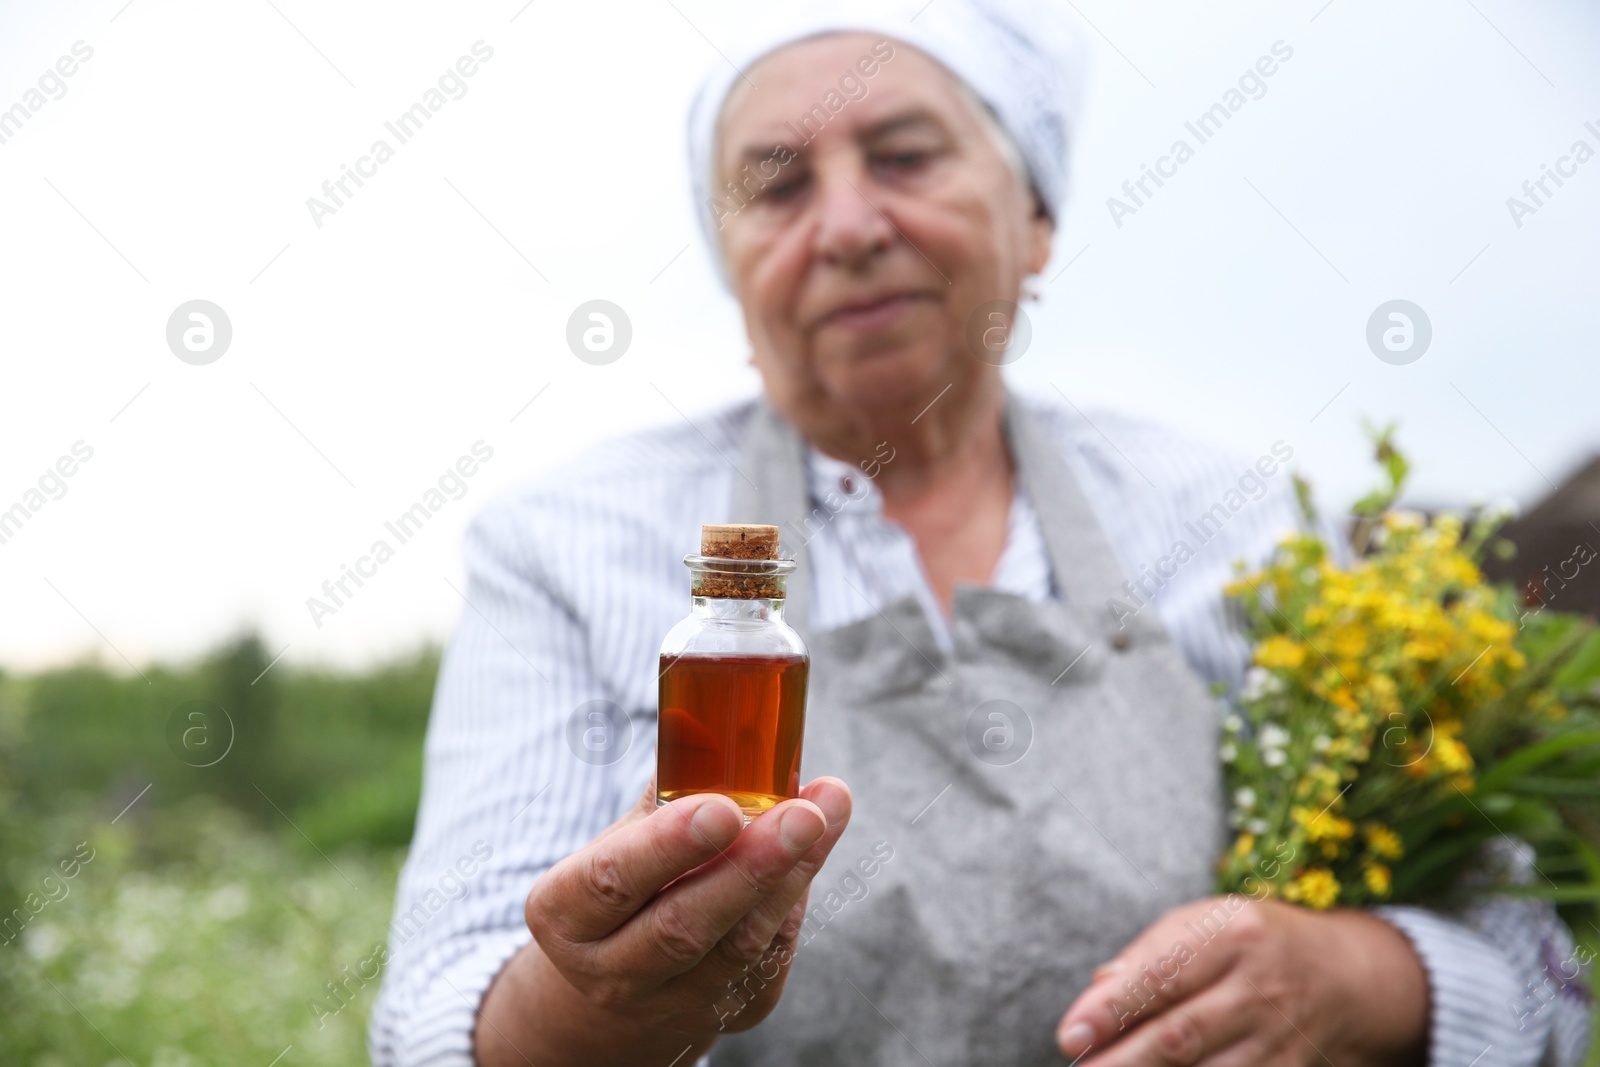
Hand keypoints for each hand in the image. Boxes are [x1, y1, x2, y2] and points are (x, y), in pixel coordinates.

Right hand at [479, 776, 851, 1065]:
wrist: (618, 978)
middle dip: (752, 866)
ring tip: (825, 812)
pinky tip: (814, 851)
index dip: (669, 847)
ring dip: (791, 876)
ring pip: (739, 948)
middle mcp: (610, 970)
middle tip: (804, 813)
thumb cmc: (626, 880)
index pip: (612, 881)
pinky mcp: (727, 1014)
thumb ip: (666, 790)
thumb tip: (708, 715)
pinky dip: (796, 899)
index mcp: (565, 915)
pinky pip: (770, 959)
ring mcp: (670, 1003)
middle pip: (684, 926)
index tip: (723, 808)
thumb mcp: (619, 838)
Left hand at [1055, 896, 1428, 1066]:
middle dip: (1122, 1059)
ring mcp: (1280, 1036)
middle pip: (1181, 1035)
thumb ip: (1149, 954)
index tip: (1070, 1033)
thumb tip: (1098, 990)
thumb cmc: (1251, 942)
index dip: (1112, 1008)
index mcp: (1234, 932)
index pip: (1162, 974)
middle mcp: (1260, 986)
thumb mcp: (1205, 922)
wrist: (1346, 976)